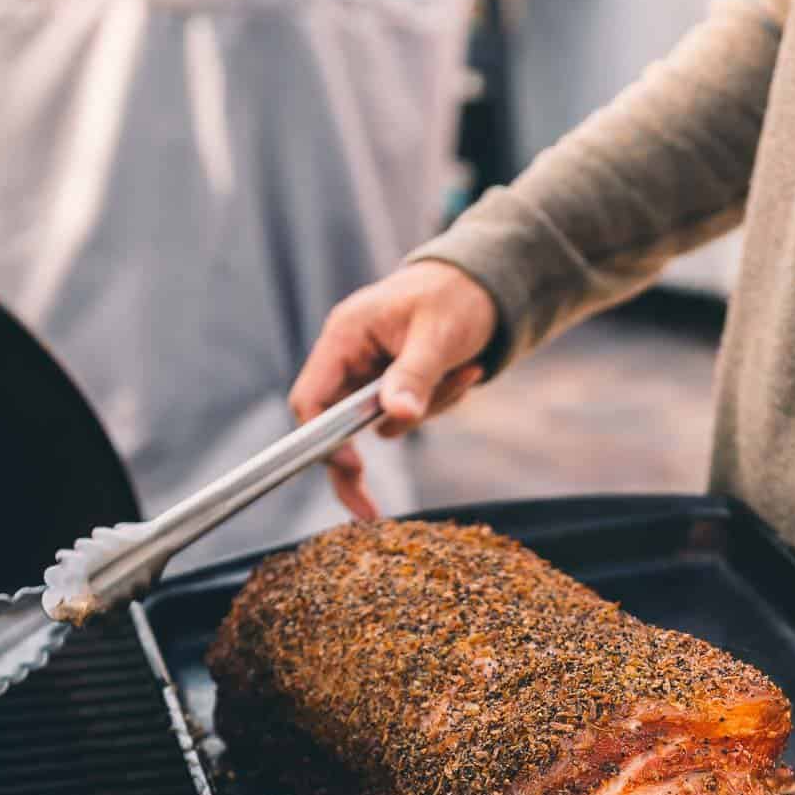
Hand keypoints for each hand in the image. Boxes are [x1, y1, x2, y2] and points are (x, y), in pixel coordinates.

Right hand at [290, 261, 497, 520]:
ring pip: (381, 423)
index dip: (322, 439)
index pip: (310, 399)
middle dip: (360, 461)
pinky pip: (407, 415)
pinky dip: (438, 403)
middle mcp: (349, 357)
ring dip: (425, 412)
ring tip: (463, 372)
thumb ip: (414, 376)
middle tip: (370, 512)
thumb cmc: (456, 295)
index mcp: (345, 336)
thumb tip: (396, 418)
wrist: (485, 282)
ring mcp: (369, 372)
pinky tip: (464, 372)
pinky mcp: (392, 384)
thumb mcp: (439, 335)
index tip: (353, 468)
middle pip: (334, 425)